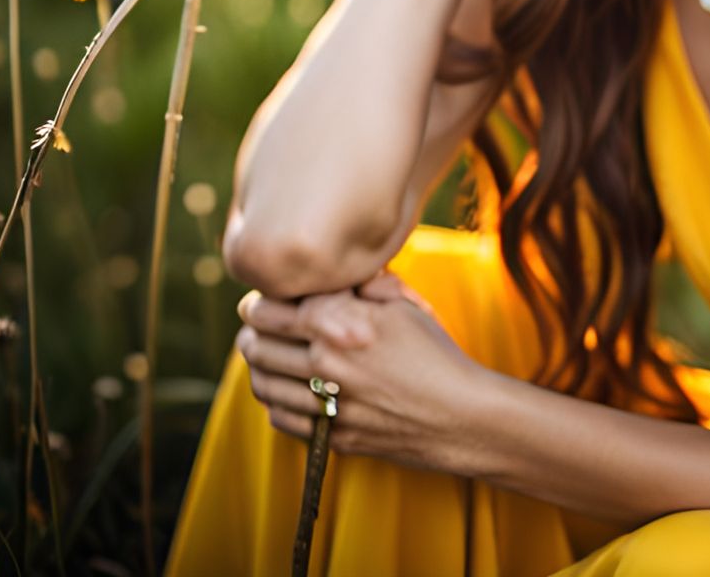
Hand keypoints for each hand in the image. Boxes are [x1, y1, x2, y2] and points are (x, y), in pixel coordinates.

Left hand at [235, 270, 497, 476]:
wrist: (459, 415)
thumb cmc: (435, 353)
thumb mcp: (405, 304)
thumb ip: (365, 284)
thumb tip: (340, 273)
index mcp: (338, 323)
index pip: (272, 308)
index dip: (258, 301)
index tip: (257, 300)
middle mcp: (323, 363)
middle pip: (258, 345)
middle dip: (250, 331)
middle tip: (251, 325)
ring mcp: (324, 404)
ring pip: (263, 383)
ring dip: (256, 365)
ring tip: (259, 354)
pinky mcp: (330, 435)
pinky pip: (280, 418)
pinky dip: (272, 400)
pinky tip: (281, 389)